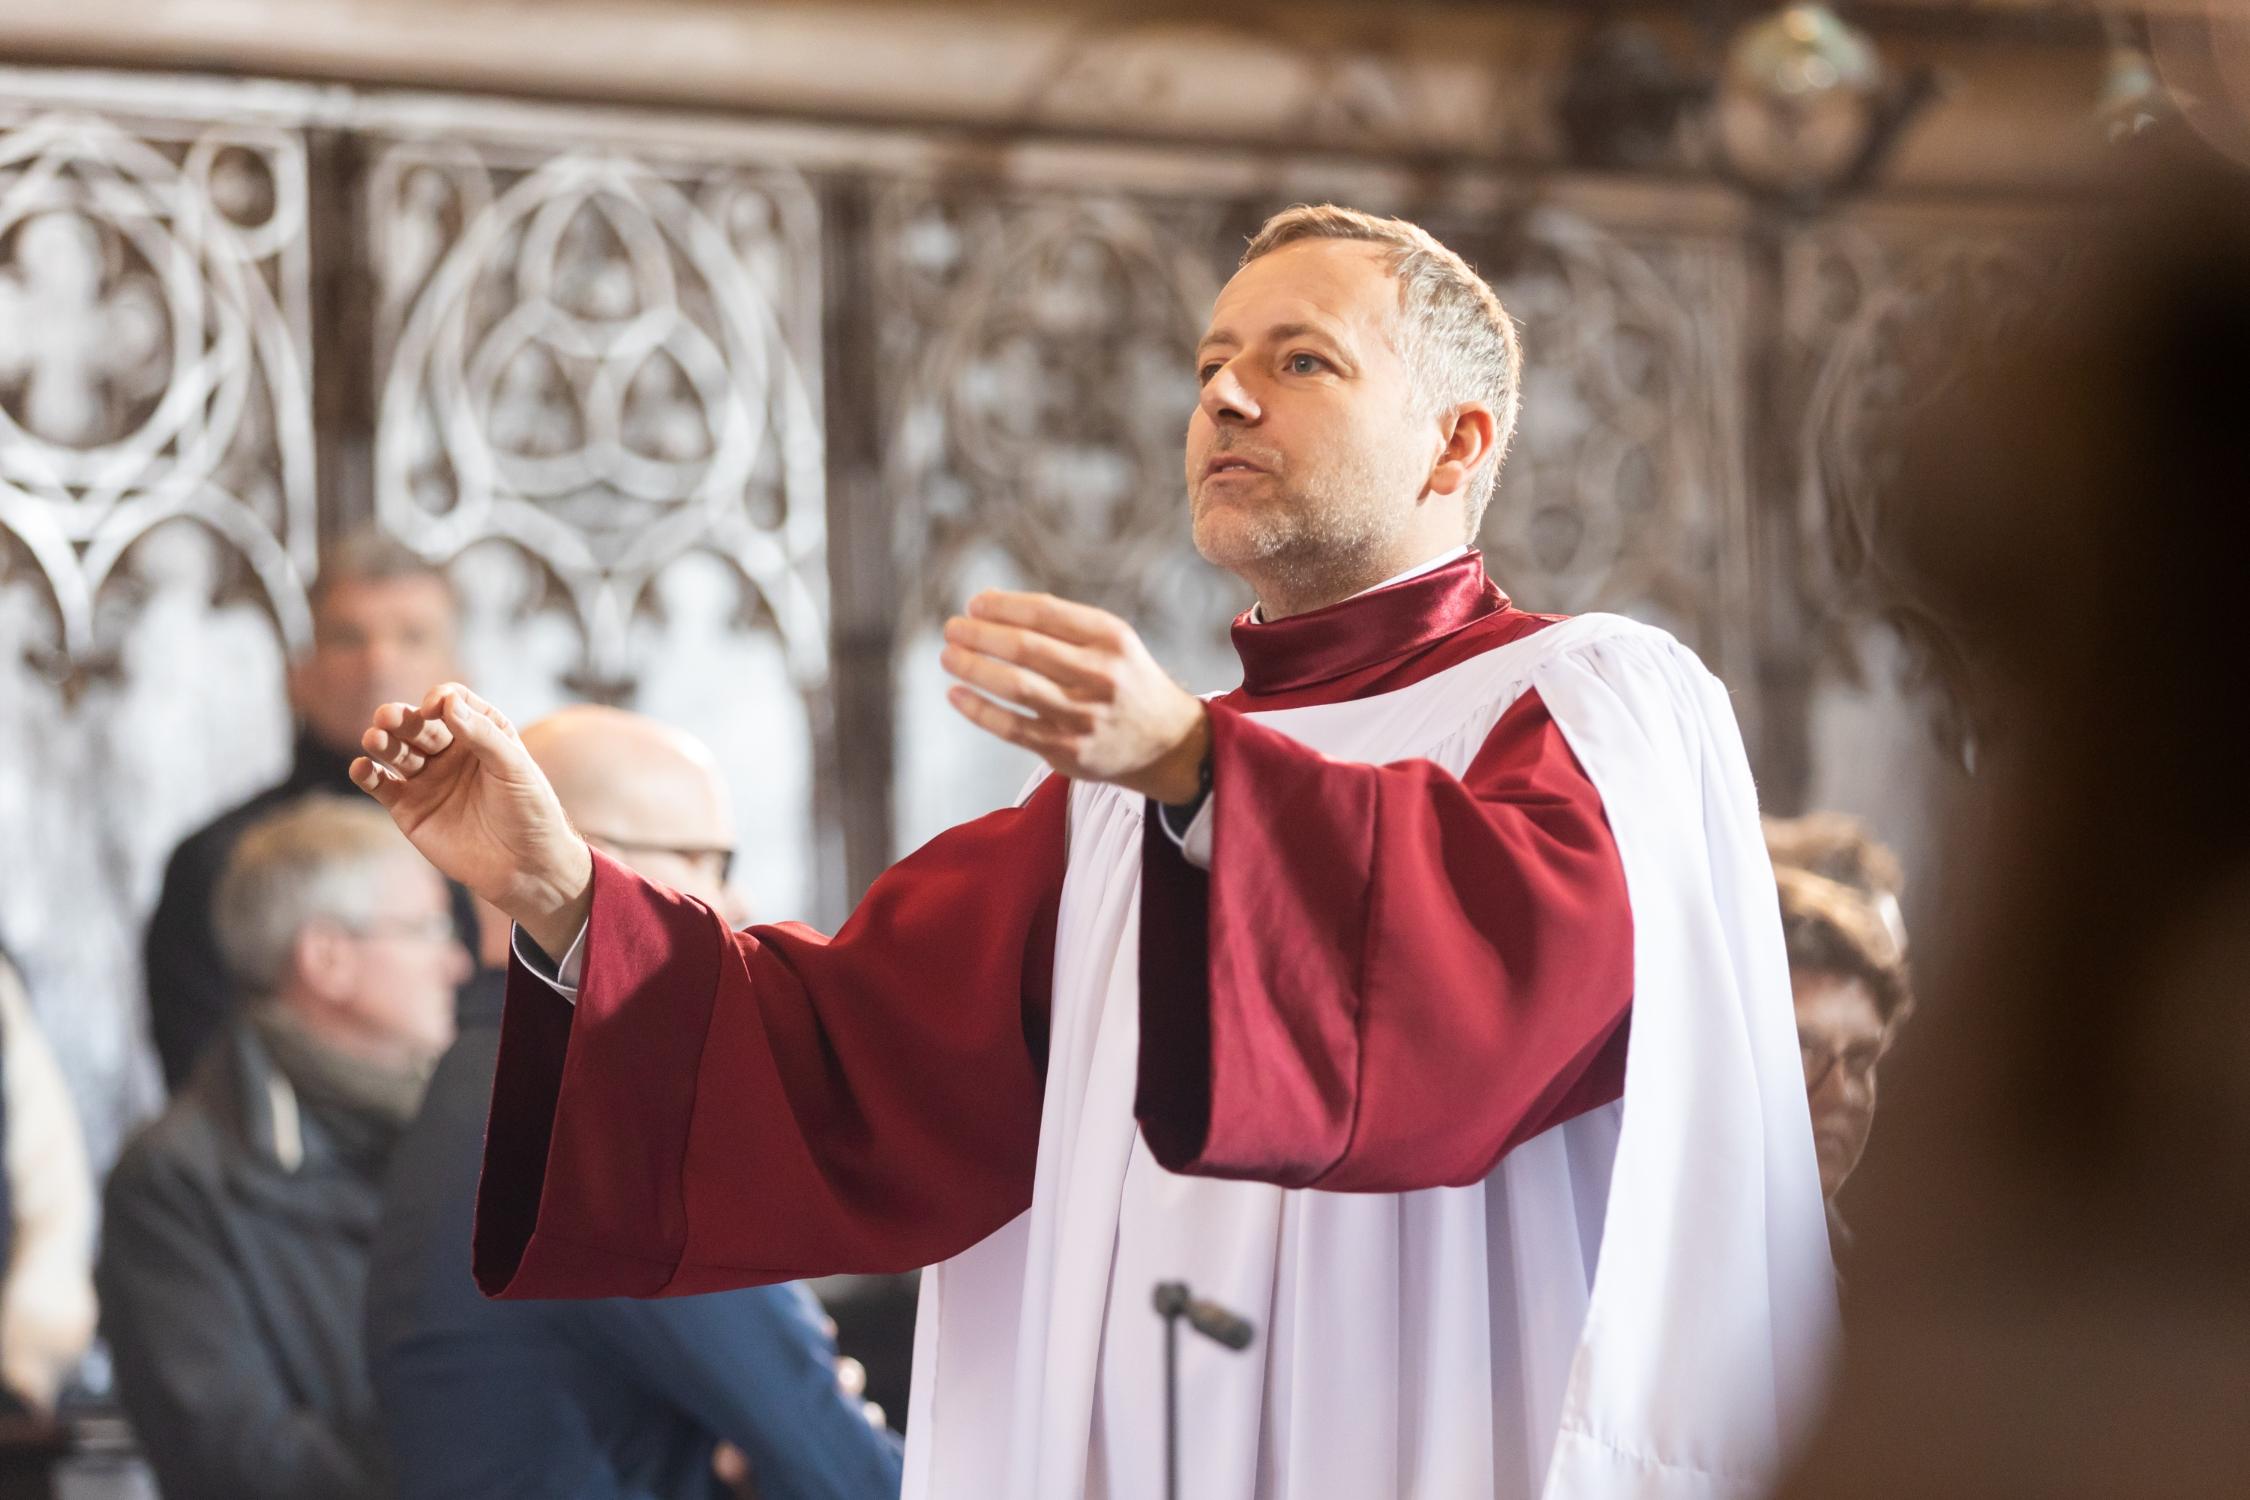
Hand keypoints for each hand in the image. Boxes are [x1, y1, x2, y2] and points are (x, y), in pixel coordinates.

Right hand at [349, 683, 592, 957]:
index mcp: (481, 733)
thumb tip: (447, 702)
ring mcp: (427, 779)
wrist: (525, 867)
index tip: (436, 708)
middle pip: (418, 725)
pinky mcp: (409, 808)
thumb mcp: (514, 767)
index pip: (452, 703)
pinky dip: (367, 775)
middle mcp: (450, 752)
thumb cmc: (530, 812)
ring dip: (382, 742)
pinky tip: (361, 768)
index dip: (440, 700)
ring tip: (375, 738)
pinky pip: (381, 785)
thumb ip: (482, 735)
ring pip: (396, 751)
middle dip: (402, 719)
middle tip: (387, 717)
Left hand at [940, 591, 1207, 802]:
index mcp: (1111, 639)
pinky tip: (956, 694)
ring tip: (948, 656)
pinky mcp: (1068, 751)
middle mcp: (1101, 676)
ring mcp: (1084, 716)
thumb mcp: (1110, 642)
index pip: (1044, 612)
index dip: (1001, 606)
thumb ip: (1057, 623)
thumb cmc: (1123, 680)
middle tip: (952, 628)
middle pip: (1025, 647)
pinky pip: (1012, 728)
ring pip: (1015, 686)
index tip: (974, 604)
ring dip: (972, 667)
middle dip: (979, 634)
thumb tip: (985, 603)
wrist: (1166, 743)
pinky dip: (978, 710)